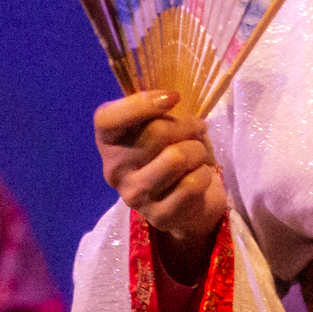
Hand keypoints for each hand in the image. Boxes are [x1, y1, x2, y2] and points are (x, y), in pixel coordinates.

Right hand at [94, 91, 225, 281]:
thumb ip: (161, 109)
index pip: (107, 118)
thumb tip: (171, 96)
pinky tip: (199, 177)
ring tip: (197, 155)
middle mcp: (114, 169)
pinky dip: (205, 174)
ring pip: (176, 158)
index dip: (139, 104)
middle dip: (188, 126)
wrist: (191, 202)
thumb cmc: (176, 151)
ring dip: (198, 151)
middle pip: (155, 133)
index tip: (174, 97)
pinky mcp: (159, 216)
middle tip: (197, 128)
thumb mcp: (166, 125)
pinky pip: (192, 183)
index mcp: (110, 141)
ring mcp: (134, 196)